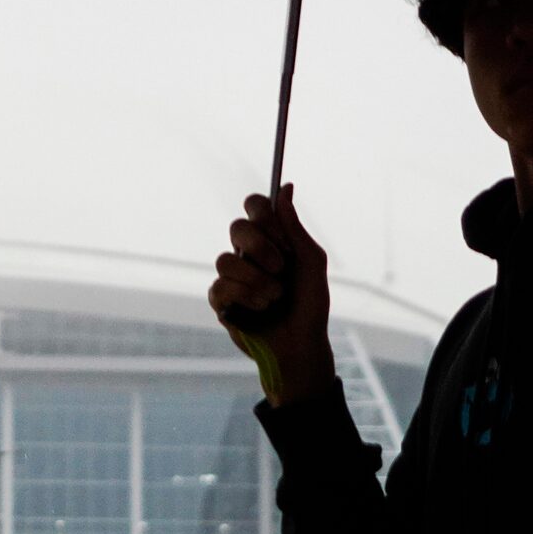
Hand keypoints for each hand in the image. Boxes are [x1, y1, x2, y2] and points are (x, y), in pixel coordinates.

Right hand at [208, 184, 335, 404]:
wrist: (302, 346)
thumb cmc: (310, 306)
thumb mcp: (311, 264)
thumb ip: (296, 228)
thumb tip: (285, 187)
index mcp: (271, 240)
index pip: (255, 206)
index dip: (263, 213)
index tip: (280, 233)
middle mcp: (248, 254)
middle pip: (236, 226)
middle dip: (261, 247)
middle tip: (280, 267)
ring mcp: (232, 277)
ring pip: (225, 258)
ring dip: (257, 279)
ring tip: (275, 297)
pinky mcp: (221, 301)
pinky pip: (220, 286)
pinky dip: (246, 297)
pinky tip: (261, 309)